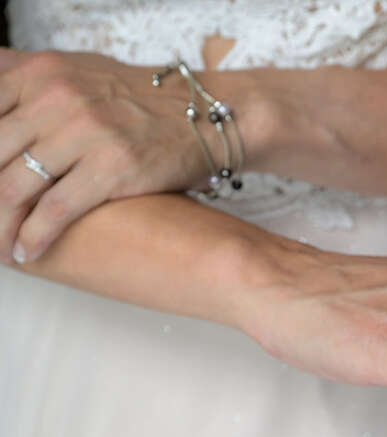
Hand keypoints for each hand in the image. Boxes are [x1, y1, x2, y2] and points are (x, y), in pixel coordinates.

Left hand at [0, 49, 237, 263]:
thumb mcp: (79, 71)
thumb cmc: (142, 101)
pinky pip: (55, 210)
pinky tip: (25, 254)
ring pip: (14, 188)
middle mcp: (57, 97)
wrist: (206, 115)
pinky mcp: (112, 168)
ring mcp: (85, 132)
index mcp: (41, 73)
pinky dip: (33, 237)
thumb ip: (29, 80)